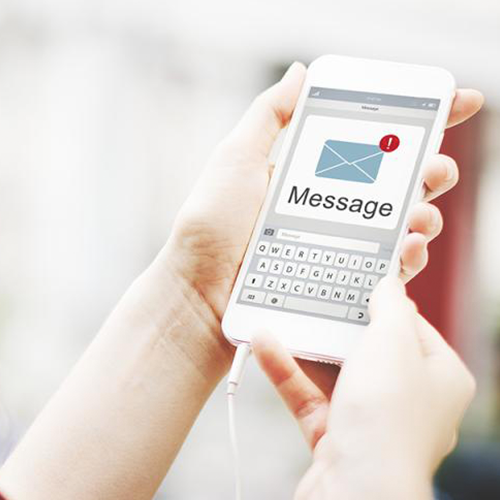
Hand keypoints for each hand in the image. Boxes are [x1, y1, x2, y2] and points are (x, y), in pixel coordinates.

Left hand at [168, 62, 482, 328]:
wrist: (200, 292)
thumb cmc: (212, 226)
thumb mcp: (237, 158)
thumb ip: (269, 115)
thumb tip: (300, 72)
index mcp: (308, 174)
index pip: (366, 143)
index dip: (408, 125)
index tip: (449, 106)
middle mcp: (327, 207)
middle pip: (391, 186)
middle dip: (427, 171)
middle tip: (437, 167)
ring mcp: (335, 245)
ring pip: (396, 227)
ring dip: (424, 215)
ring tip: (423, 213)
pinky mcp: (337, 281)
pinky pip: (383, 268)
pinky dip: (406, 257)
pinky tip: (410, 247)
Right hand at [252, 277, 475, 499]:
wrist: (355, 492)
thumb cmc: (386, 419)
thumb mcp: (393, 341)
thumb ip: (391, 305)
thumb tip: (389, 284)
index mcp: (438, 376)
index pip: (410, 326)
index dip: (384, 302)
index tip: (358, 283)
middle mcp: (407, 399)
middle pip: (367, 347)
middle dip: (336, 324)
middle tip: (314, 297)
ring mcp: (371, 419)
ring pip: (334, 371)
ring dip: (305, 345)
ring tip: (281, 316)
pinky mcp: (336, 435)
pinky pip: (309, 394)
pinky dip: (287, 371)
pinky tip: (265, 346)